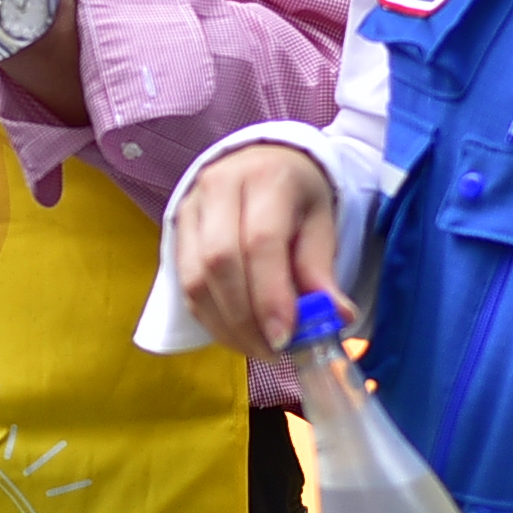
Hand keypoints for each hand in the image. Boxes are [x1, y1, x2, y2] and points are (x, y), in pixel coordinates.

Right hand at [169, 145, 342, 355]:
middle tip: (273, 351)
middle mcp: (220, 186)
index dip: (270, 296)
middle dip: (246, 319)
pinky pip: (186, 285)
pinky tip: (237, 333)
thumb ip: (321, 269)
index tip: (285, 338)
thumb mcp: (321, 222)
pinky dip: (211, 318)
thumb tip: (337, 318)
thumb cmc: (296, 195)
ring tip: (258, 348)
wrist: (260, 161)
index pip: (261, 242)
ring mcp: (191, 207)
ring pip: (196, 279)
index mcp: (267, 178)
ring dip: (226, 325)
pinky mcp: (175, 230)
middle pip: (221, 263)